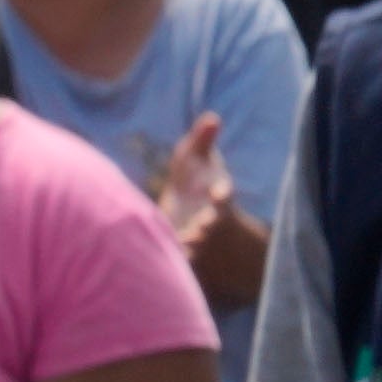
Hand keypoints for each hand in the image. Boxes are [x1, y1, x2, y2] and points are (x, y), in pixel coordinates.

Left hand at [154, 110, 270, 305]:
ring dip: (191, 249)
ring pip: (198, 247)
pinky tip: (157, 261)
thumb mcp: (199, 157)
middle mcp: (212, 219)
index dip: (222, 193)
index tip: (220, 193)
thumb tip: (212, 117)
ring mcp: (199, 238)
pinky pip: (180, 260)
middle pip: (213, 225)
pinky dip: (173, 263)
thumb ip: (203, 140)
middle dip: (207, 228)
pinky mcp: (184, 250)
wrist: (192, 212)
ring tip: (181, 249)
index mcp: (217, 195)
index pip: (224, 194)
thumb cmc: (194, 179)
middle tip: (201, 229)